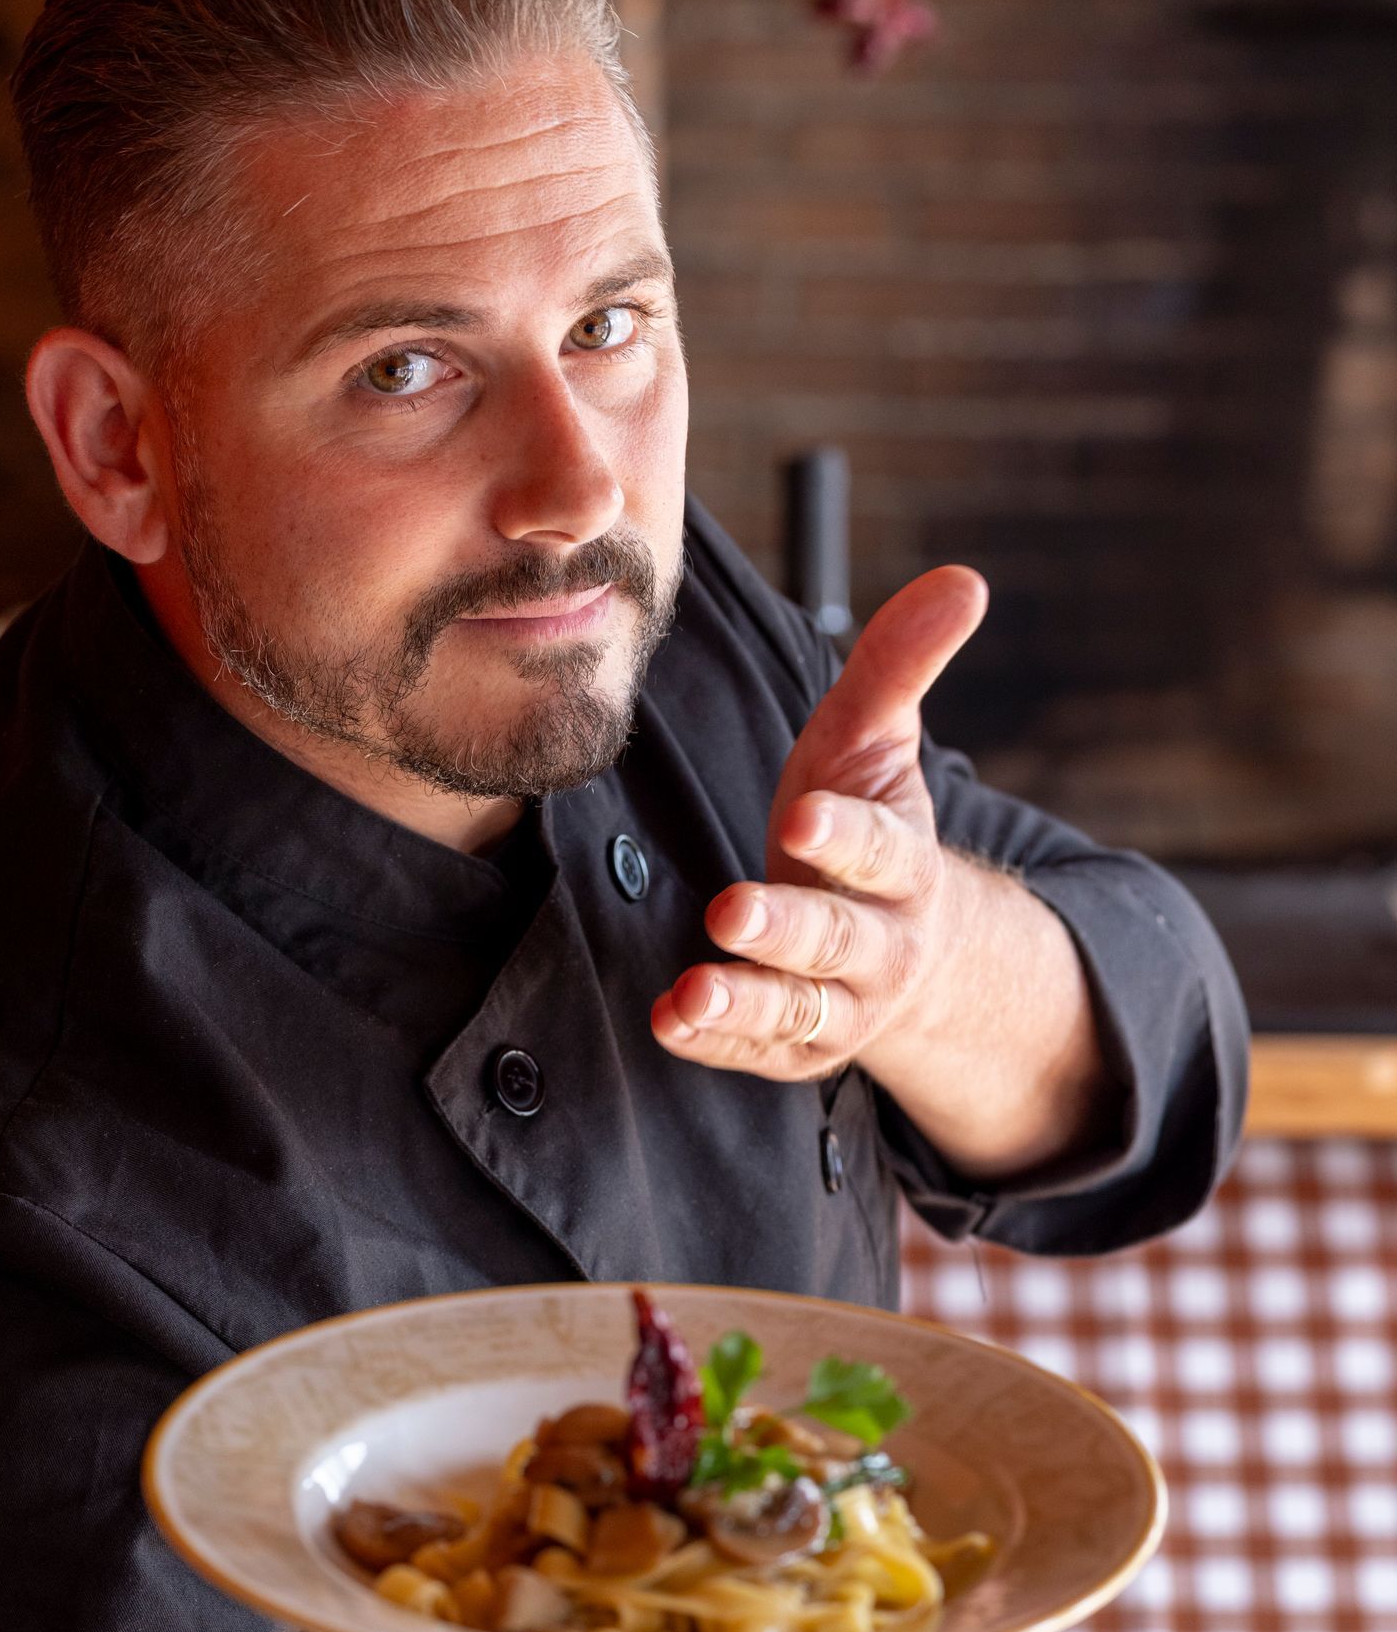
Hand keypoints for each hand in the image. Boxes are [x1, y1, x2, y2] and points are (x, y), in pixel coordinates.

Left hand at [651, 565, 987, 1081]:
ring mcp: (843, 1003)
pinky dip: (715, 1042)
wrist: (904, 948)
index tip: (803, 819)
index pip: (880, 850)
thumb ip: (900, 666)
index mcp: (904, 865)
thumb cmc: (864, 825)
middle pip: (837, 938)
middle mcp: (883, 942)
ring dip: (744, 1001)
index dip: (845, 837)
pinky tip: (668, 1020)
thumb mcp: (874, 745)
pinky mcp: (799, 1048)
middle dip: (786, 927)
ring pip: (799, 1009)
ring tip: (692, 992)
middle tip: (731, 909)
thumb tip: (963, 579)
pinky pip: (759, 1052)